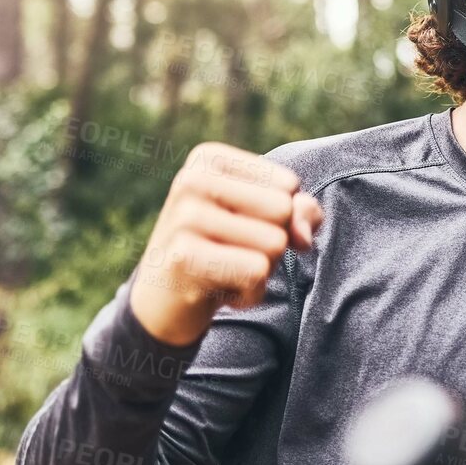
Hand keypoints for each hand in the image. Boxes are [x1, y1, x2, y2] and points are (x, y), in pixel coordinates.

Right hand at [127, 142, 323, 346]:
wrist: (162, 305)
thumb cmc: (219, 253)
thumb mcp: (259, 222)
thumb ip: (297, 212)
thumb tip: (303, 236)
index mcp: (208, 158)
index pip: (288, 185)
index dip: (279, 218)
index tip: (239, 229)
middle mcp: (192, 179)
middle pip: (283, 211)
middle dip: (273, 244)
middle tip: (232, 254)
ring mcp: (185, 217)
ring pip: (274, 243)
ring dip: (262, 271)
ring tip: (225, 272)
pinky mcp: (184, 257)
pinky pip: (257, 273)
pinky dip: (250, 293)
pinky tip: (218, 291)